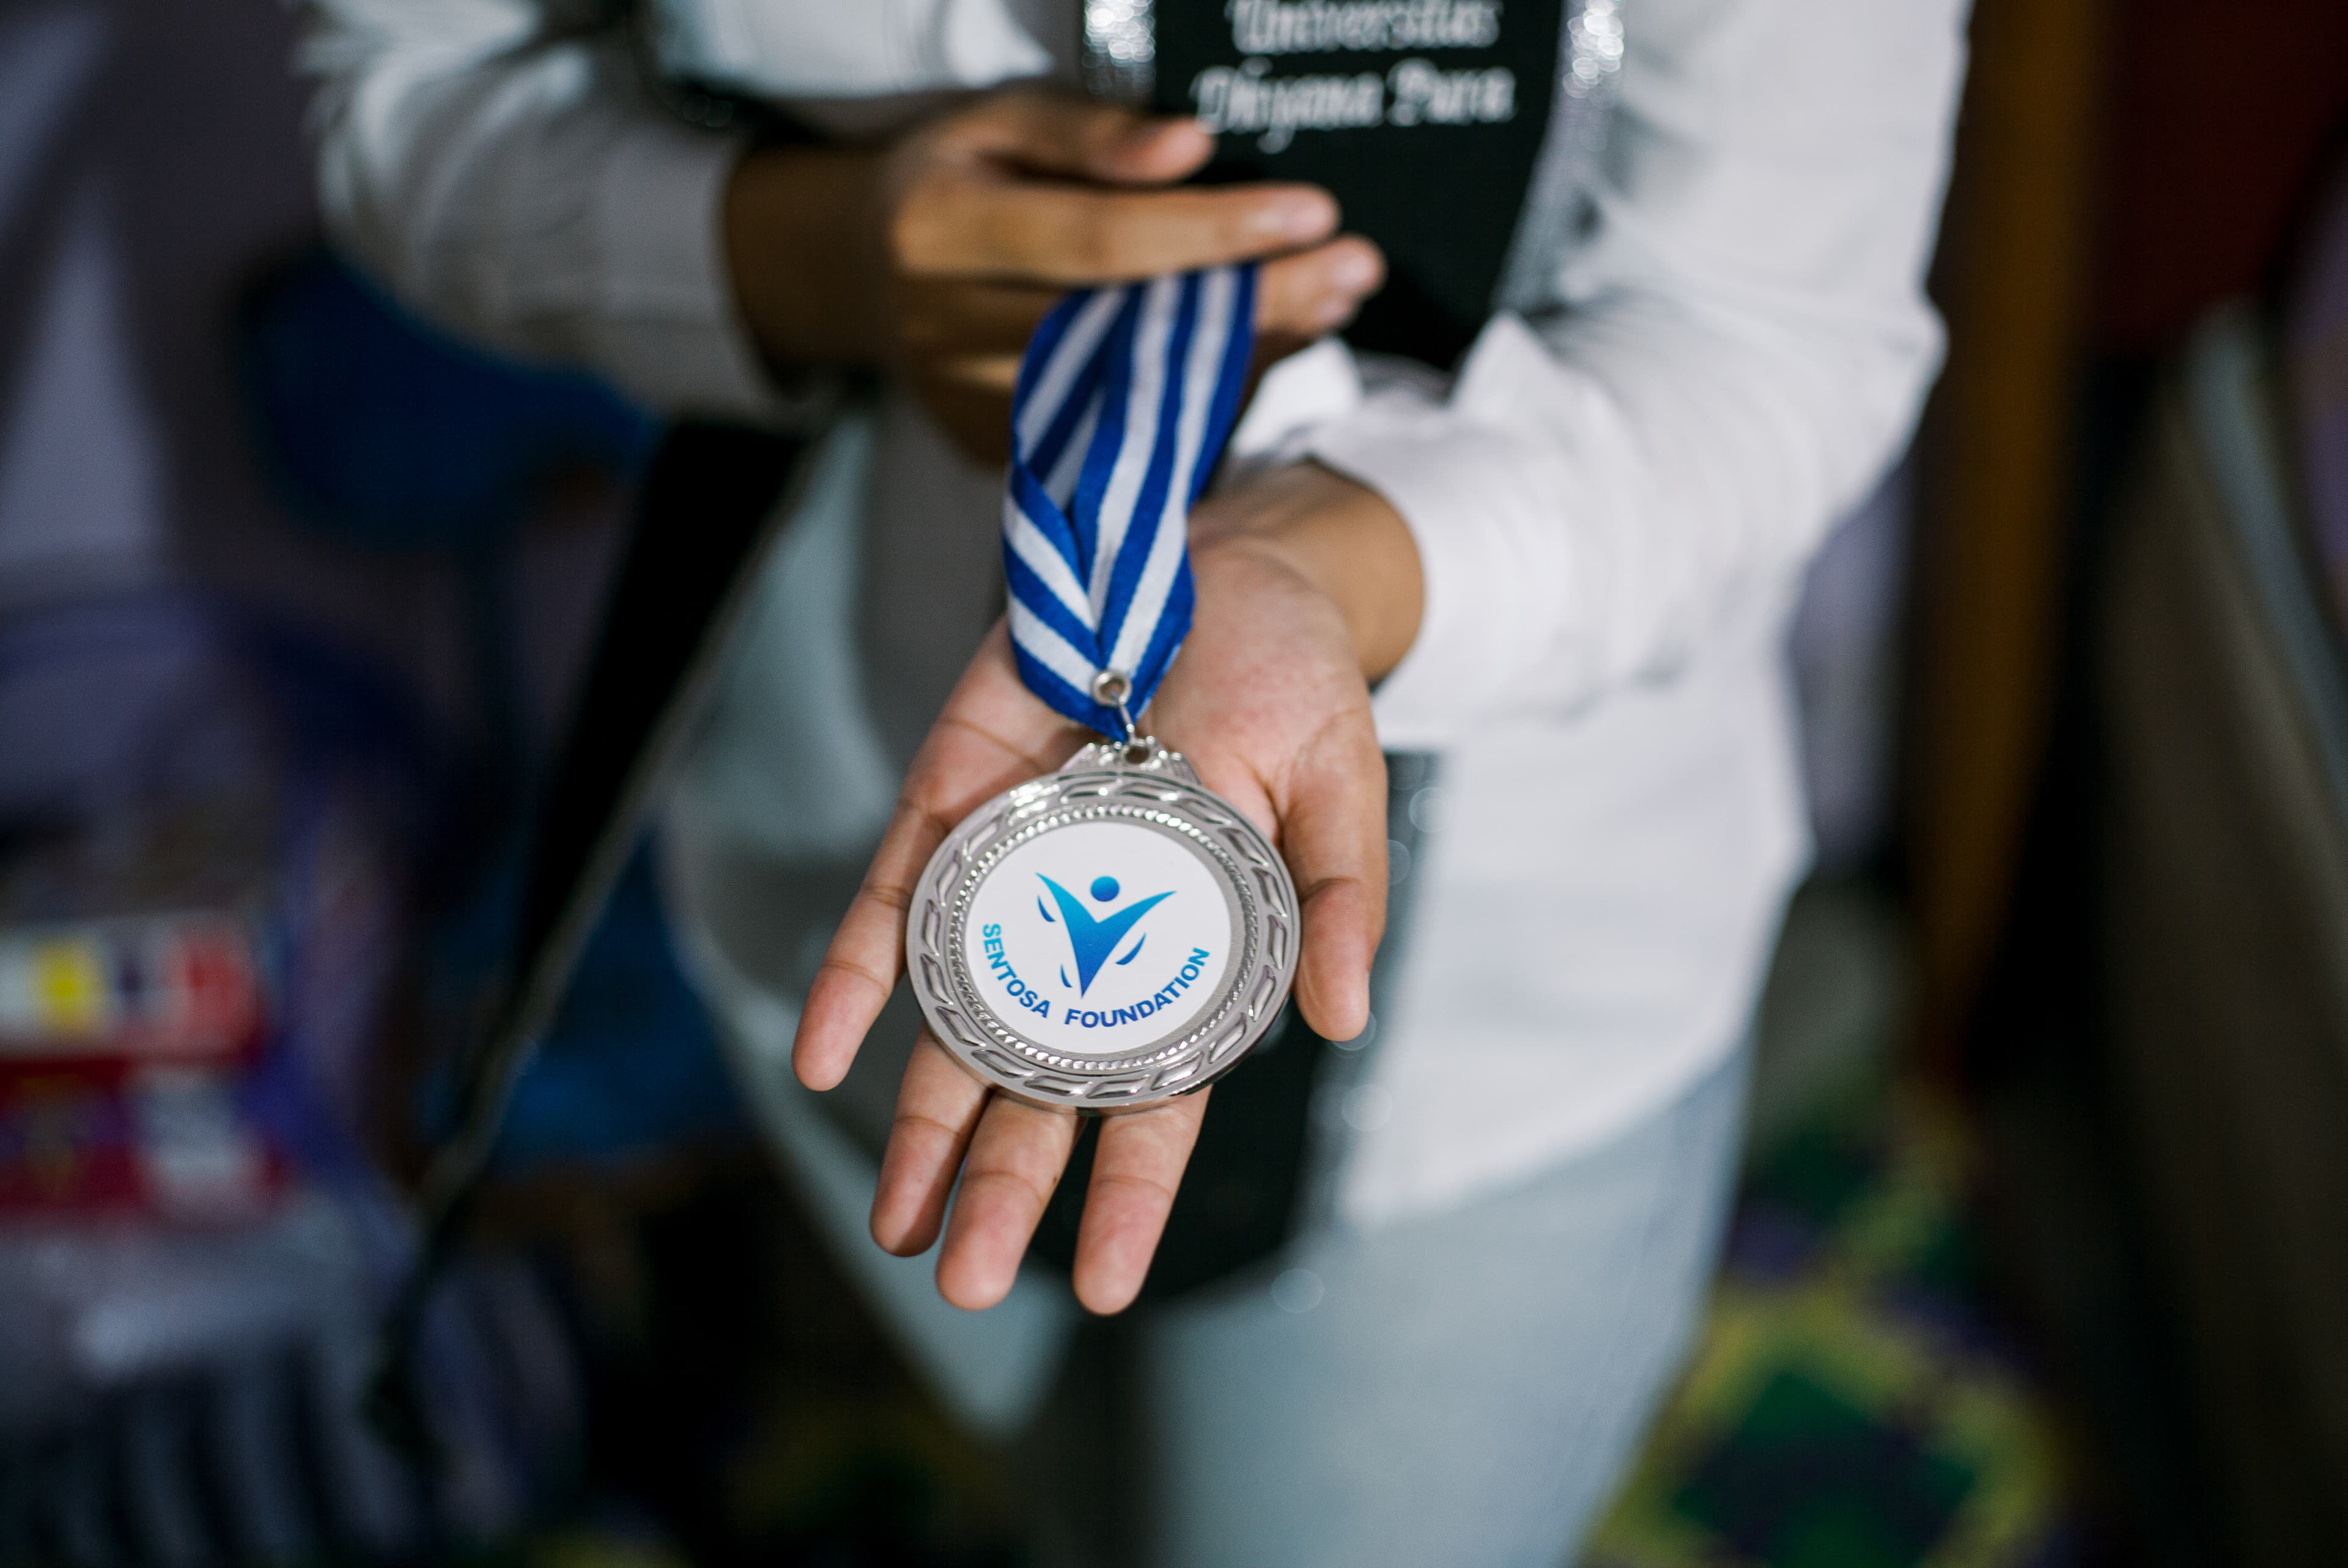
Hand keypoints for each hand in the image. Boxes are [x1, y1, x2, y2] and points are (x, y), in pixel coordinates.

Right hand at [724, 92, 1384, 459]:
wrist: (869, 275)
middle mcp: (946, 334)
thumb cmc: (956, 177)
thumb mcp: (1002, 120)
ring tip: (1332, 297)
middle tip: (1354, 267)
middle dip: (1256, 301)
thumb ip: (1091, 133)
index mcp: (938, 231)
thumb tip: (1192, 149)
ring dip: (1248, 350)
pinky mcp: (1000, 455)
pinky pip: (1125, 429)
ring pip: (1138, 395)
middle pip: (1130, 331)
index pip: (1099, 241)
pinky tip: (1266, 344)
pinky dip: (1201, 391)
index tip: (1310, 212)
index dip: (1209, 232)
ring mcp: (970, 408)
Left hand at [790, 468, 1416, 1312]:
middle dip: (1001, 1185)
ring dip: (920, 1120)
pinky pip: (893, 904)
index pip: (1158, 1097)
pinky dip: (857, 978)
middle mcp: (1095, 933)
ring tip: (892, 1220)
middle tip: (957, 1280)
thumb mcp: (1340, 780)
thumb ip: (1334, 900)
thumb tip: (1342, 1018)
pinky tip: (822, 1052)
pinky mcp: (952, 803)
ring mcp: (1017, 875)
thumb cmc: (1294, 680)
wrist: (1218, 564)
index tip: (1103, 1287)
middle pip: (1040, 1083)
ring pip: (955, 1021)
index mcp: (1194, 951)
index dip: (1129, 1192)